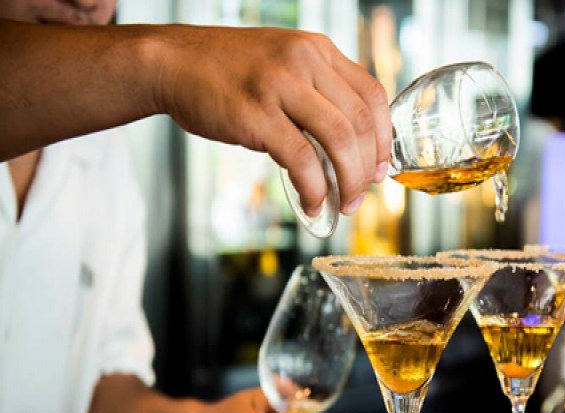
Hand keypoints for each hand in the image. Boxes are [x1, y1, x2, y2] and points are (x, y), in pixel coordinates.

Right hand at [154, 26, 391, 214]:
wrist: (172, 62)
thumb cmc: (228, 72)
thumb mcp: (284, 65)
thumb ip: (317, 93)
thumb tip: (349, 147)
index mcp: (318, 49)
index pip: (373, 94)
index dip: (384, 137)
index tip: (381, 166)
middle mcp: (304, 61)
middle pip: (361, 121)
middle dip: (367, 167)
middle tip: (361, 193)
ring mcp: (280, 85)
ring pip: (339, 140)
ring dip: (348, 181)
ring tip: (344, 204)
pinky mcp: (256, 114)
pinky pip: (302, 159)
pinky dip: (314, 188)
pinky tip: (313, 203)